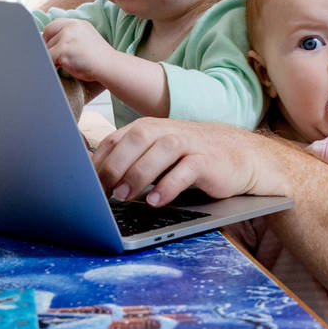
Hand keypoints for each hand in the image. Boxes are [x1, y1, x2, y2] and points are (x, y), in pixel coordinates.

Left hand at [42, 18, 116, 84]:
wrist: (109, 66)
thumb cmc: (99, 58)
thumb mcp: (86, 39)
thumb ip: (72, 36)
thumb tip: (52, 42)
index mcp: (78, 24)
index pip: (55, 24)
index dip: (49, 35)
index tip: (48, 45)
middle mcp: (72, 27)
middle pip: (48, 34)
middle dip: (48, 46)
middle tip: (52, 56)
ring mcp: (67, 37)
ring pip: (47, 48)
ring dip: (52, 57)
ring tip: (65, 64)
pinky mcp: (63, 50)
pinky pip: (48, 58)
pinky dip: (52, 64)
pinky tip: (61, 68)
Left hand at [92, 118, 292, 205]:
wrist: (242, 155)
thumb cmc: (194, 156)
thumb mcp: (160, 153)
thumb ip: (134, 159)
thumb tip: (96, 179)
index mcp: (151, 128)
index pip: (117, 138)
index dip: (99, 161)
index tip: (85, 185)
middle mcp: (168, 131)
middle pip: (136, 139)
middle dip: (115, 166)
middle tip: (102, 191)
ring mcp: (190, 144)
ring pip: (160, 151)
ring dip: (139, 174)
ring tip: (125, 197)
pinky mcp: (209, 161)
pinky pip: (187, 170)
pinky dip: (169, 185)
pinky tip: (157, 201)